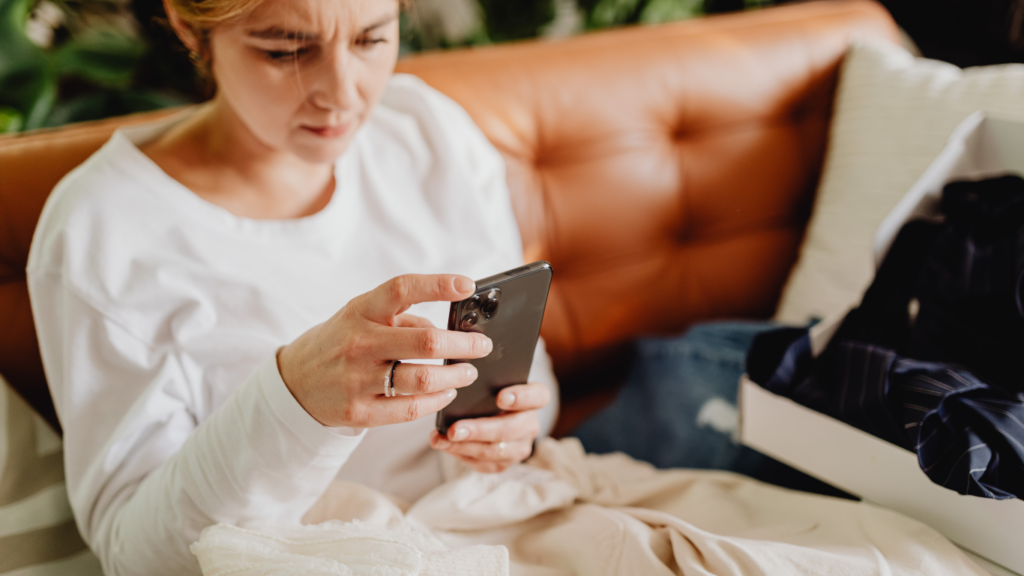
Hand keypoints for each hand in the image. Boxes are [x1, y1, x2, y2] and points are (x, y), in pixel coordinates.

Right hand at [277, 274, 492, 427]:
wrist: (294, 383)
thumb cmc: (340, 341)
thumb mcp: (362, 317)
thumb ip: (403, 318)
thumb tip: (449, 328)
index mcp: (361, 311)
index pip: (402, 289)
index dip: (438, 284)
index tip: (467, 285)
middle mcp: (359, 343)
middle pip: (425, 341)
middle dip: (464, 344)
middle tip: (482, 346)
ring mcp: (358, 380)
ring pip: (423, 380)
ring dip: (456, 376)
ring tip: (468, 372)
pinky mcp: (360, 412)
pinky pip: (411, 409)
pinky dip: (437, 400)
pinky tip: (447, 392)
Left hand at [429, 381, 549, 472]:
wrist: (492, 414)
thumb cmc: (490, 391)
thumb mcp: (493, 381)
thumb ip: (486, 380)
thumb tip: (461, 377)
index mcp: (535, 398)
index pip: (538, 396)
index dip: (521, 397)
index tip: (500, 397)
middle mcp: (531, 424)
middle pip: (509, 429)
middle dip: (479, 430)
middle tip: (454, 429)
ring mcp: (520, 447)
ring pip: (494, 451)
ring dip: (464, 446)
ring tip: (442, 439)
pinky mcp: (504, 463)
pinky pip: (483, 463)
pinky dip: (461, 454)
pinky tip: (444, 445)